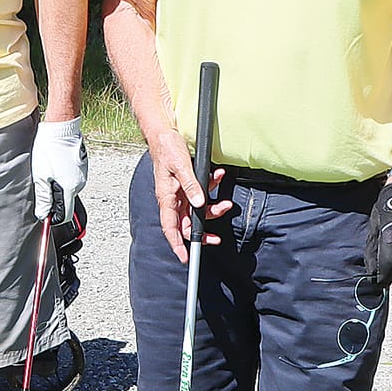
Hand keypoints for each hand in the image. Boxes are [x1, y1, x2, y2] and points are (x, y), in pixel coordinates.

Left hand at [32, 116, 88, 219]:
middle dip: (53, 199)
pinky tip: (54, 165)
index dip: (54, 217)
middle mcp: (79, 184)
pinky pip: (71, 178)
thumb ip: (43, 198)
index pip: (65, 215)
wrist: (61, 128)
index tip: (44, 213)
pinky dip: (62, 176)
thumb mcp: (40, 177)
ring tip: (47, 171)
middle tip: (41, 185)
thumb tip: (42, 214)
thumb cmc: (49, 149)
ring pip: (67, 189)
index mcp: (69, 189)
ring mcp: (82, 174)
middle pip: (66, 201)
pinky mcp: (81, 166)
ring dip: (56, 186)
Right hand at [151, 129, 231, 264]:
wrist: (165, 132)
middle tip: (216, 239)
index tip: (185, 257)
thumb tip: (199, 204)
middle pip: (186, 224)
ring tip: (226, 204)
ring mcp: (180, 192)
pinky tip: (218, 178)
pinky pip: (201, 193)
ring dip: (213, 209)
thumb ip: (191, 185)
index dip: (176, 244)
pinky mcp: (187, 185)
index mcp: (167, 197)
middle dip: (202, 233)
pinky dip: (212, 188)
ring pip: (197, 210)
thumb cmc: (167, 149)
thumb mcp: (181, 166)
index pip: (170, 227)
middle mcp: (173, 198)